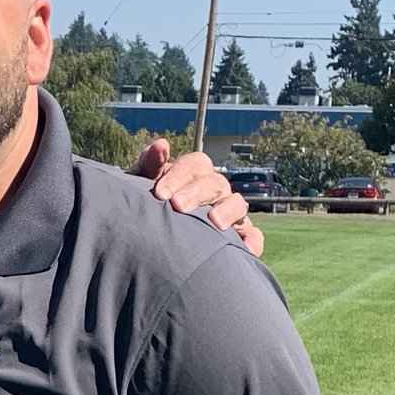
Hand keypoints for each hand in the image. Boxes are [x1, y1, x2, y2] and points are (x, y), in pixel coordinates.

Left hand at [129, 139, 263, 257]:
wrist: (150, 235)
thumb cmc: (147, 203)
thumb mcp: (141, 184)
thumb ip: (149, 165)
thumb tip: (161, 145)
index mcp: (192, 173)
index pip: (193, 165)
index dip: (178, 176)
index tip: (159, 193)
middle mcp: (214, 189)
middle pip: (214, 183)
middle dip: (196, 193)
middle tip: (178, 206)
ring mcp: (228, 211)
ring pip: (237, 204)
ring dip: (228, 211)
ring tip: (215, 222)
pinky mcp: (239, 235)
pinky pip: (252, 236)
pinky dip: (252, 240)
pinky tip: (245, 248)